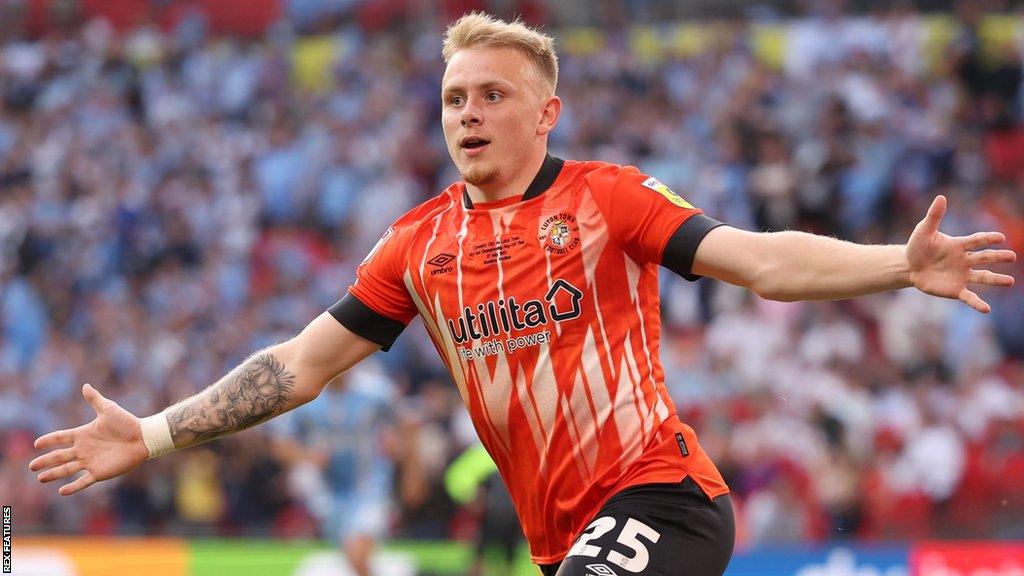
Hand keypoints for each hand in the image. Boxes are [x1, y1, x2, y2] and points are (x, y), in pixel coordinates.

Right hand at [29, 384, 149, 494]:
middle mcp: (84, 449)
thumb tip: (85, 385)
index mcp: (83, 434)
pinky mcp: (99, 472)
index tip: (36, 444)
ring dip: (53, 474)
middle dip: (45, 461)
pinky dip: (73, 487)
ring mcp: (90, 461)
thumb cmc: (127, 423)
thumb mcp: (108, 409)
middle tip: (31, 466)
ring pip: (67, 469)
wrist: (143, 438)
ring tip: (40, 478)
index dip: (49, 440)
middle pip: (59, 456)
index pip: (61, 438)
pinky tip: (61, 492)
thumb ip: (95, 399)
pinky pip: (83, 482)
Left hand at [907, 195, 1015, 312]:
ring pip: (982, 277)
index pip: (976, 240)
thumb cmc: (917, 247)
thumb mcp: (923, 231)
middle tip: (1012, 256)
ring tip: (1010, 282)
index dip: (987, 239)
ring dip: (996, 279)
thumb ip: (934, 216)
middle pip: (984, 257)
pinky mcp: (955, 290)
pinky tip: (987, 309)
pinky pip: (969, 297)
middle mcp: (964, 260)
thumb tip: (941, 197)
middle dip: (998, 257)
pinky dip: (977, 303)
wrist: (908, 267)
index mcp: (959, 245)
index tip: (1000, 237)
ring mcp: (962, 275)